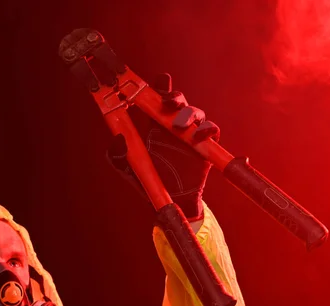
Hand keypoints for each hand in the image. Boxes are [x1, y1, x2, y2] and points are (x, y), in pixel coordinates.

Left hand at [107, 73, 219, 220]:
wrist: (174, 201)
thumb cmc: (150, 181)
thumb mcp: (129, 169)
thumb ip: (117, 156)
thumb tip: (117, 138)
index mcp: (155, 124)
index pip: (158, 97)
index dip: (160, 85)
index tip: (160, 80)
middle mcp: (174, 124)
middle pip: (179, 100)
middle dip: (175, 96)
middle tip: (168, 103)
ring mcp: (192, 133)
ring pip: (196, 112)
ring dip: (190, 114)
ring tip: (180, 126)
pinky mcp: (206, 145)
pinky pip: (212, 129)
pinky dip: (208, 128)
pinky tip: (201, 134)